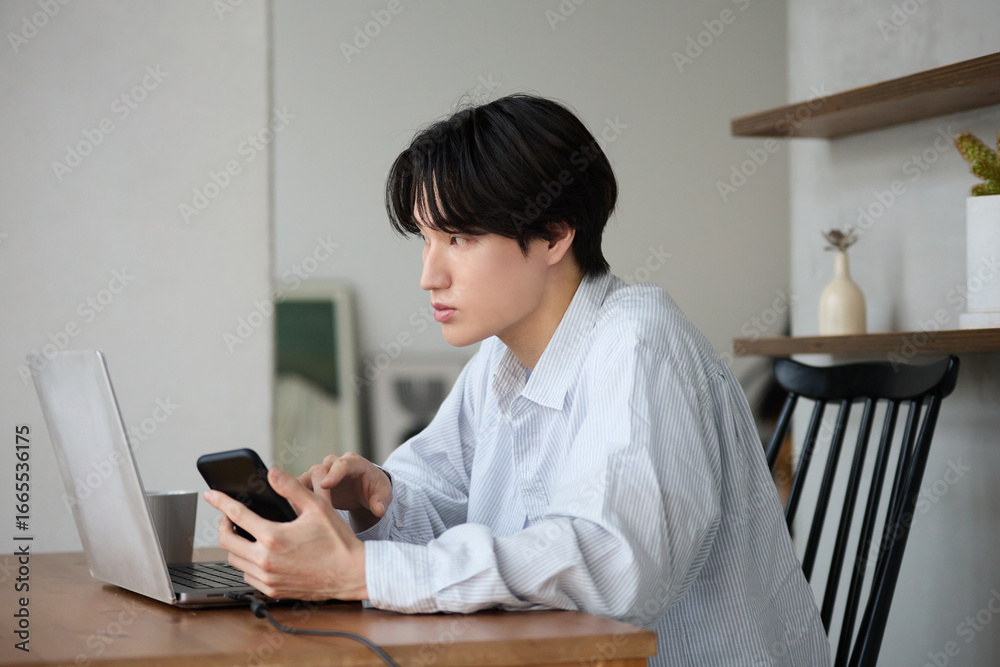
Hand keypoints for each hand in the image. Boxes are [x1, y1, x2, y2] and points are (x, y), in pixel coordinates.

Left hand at [204, 467, 366, 600]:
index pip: (237, 514)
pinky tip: (257, 554)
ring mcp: (268, 578)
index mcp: (274, 537)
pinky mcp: (272, 590)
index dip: (221, 502)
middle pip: (226, 541)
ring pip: (234, 560)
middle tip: (229, 515)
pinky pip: (247, 576)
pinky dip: (246, 563)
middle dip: (223, 524)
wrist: (351, 574)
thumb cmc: (337, 541)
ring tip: (243, 533)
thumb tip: (272, 473)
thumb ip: (291, 488)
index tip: (211, 495)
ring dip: (234, 545)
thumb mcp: (318, 507)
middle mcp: (266, 560)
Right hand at [299, 453, 392, 531]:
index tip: (325, 484)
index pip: (342, 465)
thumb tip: (379, 509)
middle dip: (314, 484)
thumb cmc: (375, 489)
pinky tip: (292, 509)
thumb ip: (381, 501)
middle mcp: (335, 464)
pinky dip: (295, 496)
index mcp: (353, 462)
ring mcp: (322, 472)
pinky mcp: (313, 482)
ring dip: (299, 491)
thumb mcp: (383, 494)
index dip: (333, 474)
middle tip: (308, 500)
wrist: (365, 490)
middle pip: (320, 470)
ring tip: (294, 506)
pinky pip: (300, 487)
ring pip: (306, 478)